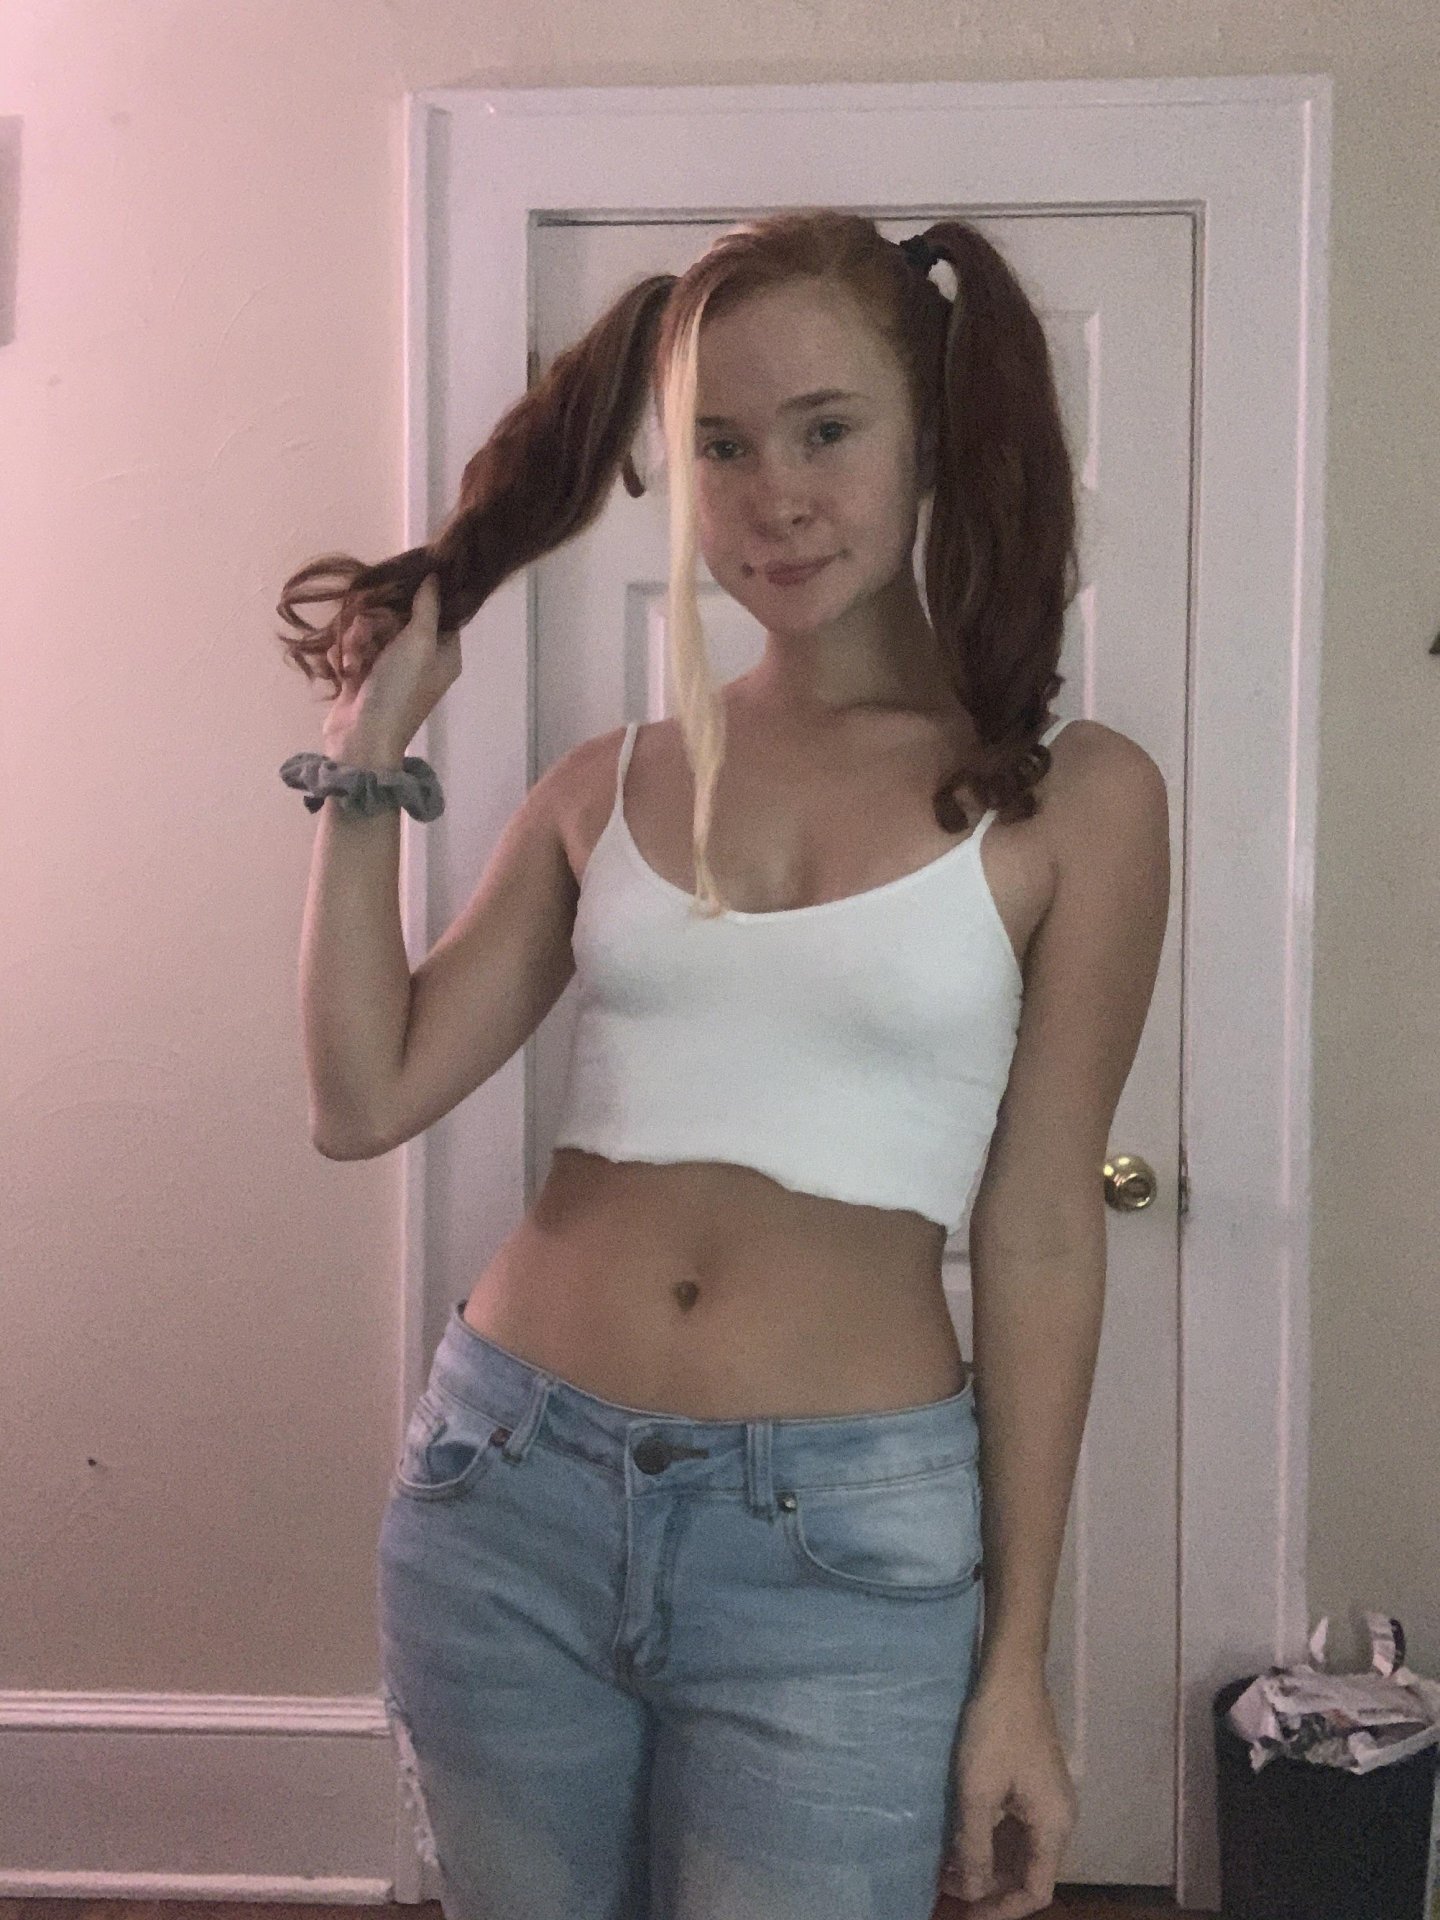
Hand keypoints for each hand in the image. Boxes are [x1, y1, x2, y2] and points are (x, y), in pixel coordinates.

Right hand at [323, 572, 460, 762]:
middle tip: (368, 631)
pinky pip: (352, 648)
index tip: (400, 587)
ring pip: (370, 629)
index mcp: (444, 654)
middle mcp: (420, 659)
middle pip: (398, 616)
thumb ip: (427, 606)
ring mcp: (390, 668)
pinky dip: (345, 655)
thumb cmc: (398, 689)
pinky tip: (343, 669)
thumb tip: (438, 576)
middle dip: (376, 621)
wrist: (362, 738)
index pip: (438, 611)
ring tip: (354, 657)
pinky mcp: (363, 675)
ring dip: (357, 638)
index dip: (418, 597)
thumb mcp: (419, 643)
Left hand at [938, 1673, 1076, 1914]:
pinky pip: (1014, 1825)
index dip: (1001, 1910)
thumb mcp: (978, 1791)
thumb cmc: (995, 1731)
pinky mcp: (1032, 1781)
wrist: (1011, 1673)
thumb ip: (974, 1847)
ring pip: (1019, 1849)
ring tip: (948, 1871)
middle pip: (1029, 1873)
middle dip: (990, 1889)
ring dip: (986, 1864)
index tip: (966, 1915)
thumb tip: (969, 1892)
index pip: (1036, 1891)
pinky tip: (959, 1838)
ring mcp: (1046, 1798)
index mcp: (1055, 1826)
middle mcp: (1058, 1818)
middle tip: (949, 1894)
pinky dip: (989, 1838)